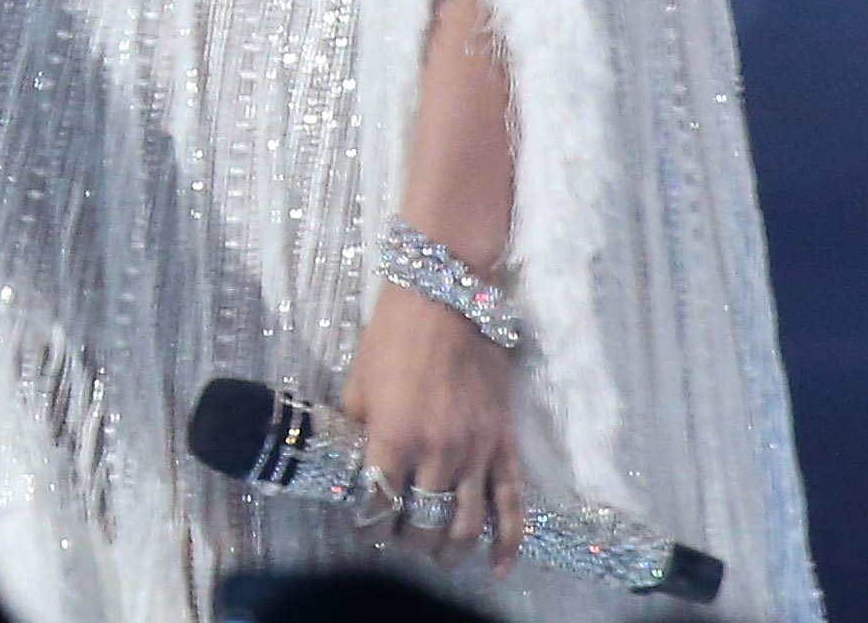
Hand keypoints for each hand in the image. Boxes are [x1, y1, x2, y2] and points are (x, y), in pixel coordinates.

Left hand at [337, 284, 526, 574]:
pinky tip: (496, 566)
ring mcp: (475, 454)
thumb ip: (358, 429)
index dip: (369, 527)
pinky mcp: (504, 447)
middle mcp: (435, 455)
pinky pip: (513, 507)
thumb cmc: (393, 336)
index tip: (365, 526)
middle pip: (423, 524)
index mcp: (392, 439)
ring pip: (466, 526)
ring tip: (438, 553)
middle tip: (399, 536)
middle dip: (407, 540)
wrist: (447, 300)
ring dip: (449, 549)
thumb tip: (354, 463)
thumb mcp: (358, 382)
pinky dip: (507, 544)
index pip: (378, 507)